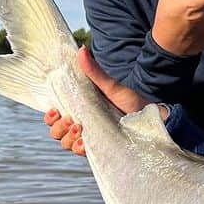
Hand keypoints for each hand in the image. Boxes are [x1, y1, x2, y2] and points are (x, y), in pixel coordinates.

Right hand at [43, 46, 160, 156]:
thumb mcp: (112, 87)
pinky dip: (80, 148)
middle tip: (70, 120)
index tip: (55, 111)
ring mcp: (91, 139)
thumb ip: (95, 73)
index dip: (50, 117)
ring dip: (68, 138)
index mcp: (81, 111)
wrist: (153, 119)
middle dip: (58, 128)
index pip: (56, 117)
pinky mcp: (101, 150)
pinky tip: (84, 143)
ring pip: (67, 144)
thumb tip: (81, 49)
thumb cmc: (132, 102)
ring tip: (79, 128)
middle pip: (57, 133)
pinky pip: (83, 153)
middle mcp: (83, 126)